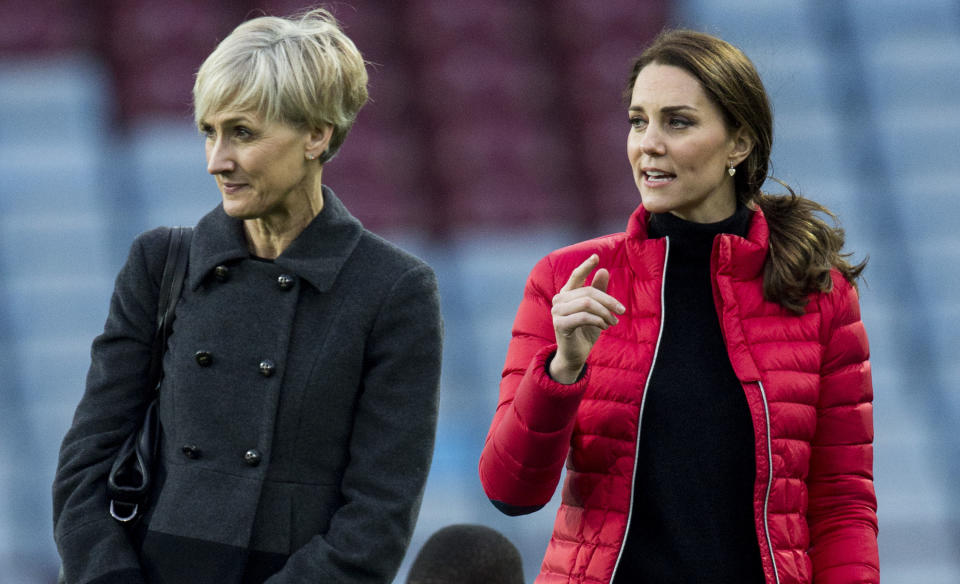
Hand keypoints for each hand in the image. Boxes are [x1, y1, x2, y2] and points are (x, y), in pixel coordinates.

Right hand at [549, 254, 624, 383]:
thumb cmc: (585, 332)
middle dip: (608, 300)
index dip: (586, 266)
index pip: (576, 276)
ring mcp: (557, 312)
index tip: (596, 256)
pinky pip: (584, 317)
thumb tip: (603, 270)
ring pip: (587, 303)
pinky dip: (598, 321)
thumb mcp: (597, 311)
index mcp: (567, 294)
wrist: (575, 356)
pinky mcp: (560, 324)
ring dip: (605, 313)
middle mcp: (559, 300)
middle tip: (622, 311)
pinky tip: (604, 327)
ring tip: (613, 322)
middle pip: (588, 292)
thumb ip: (599, 291)